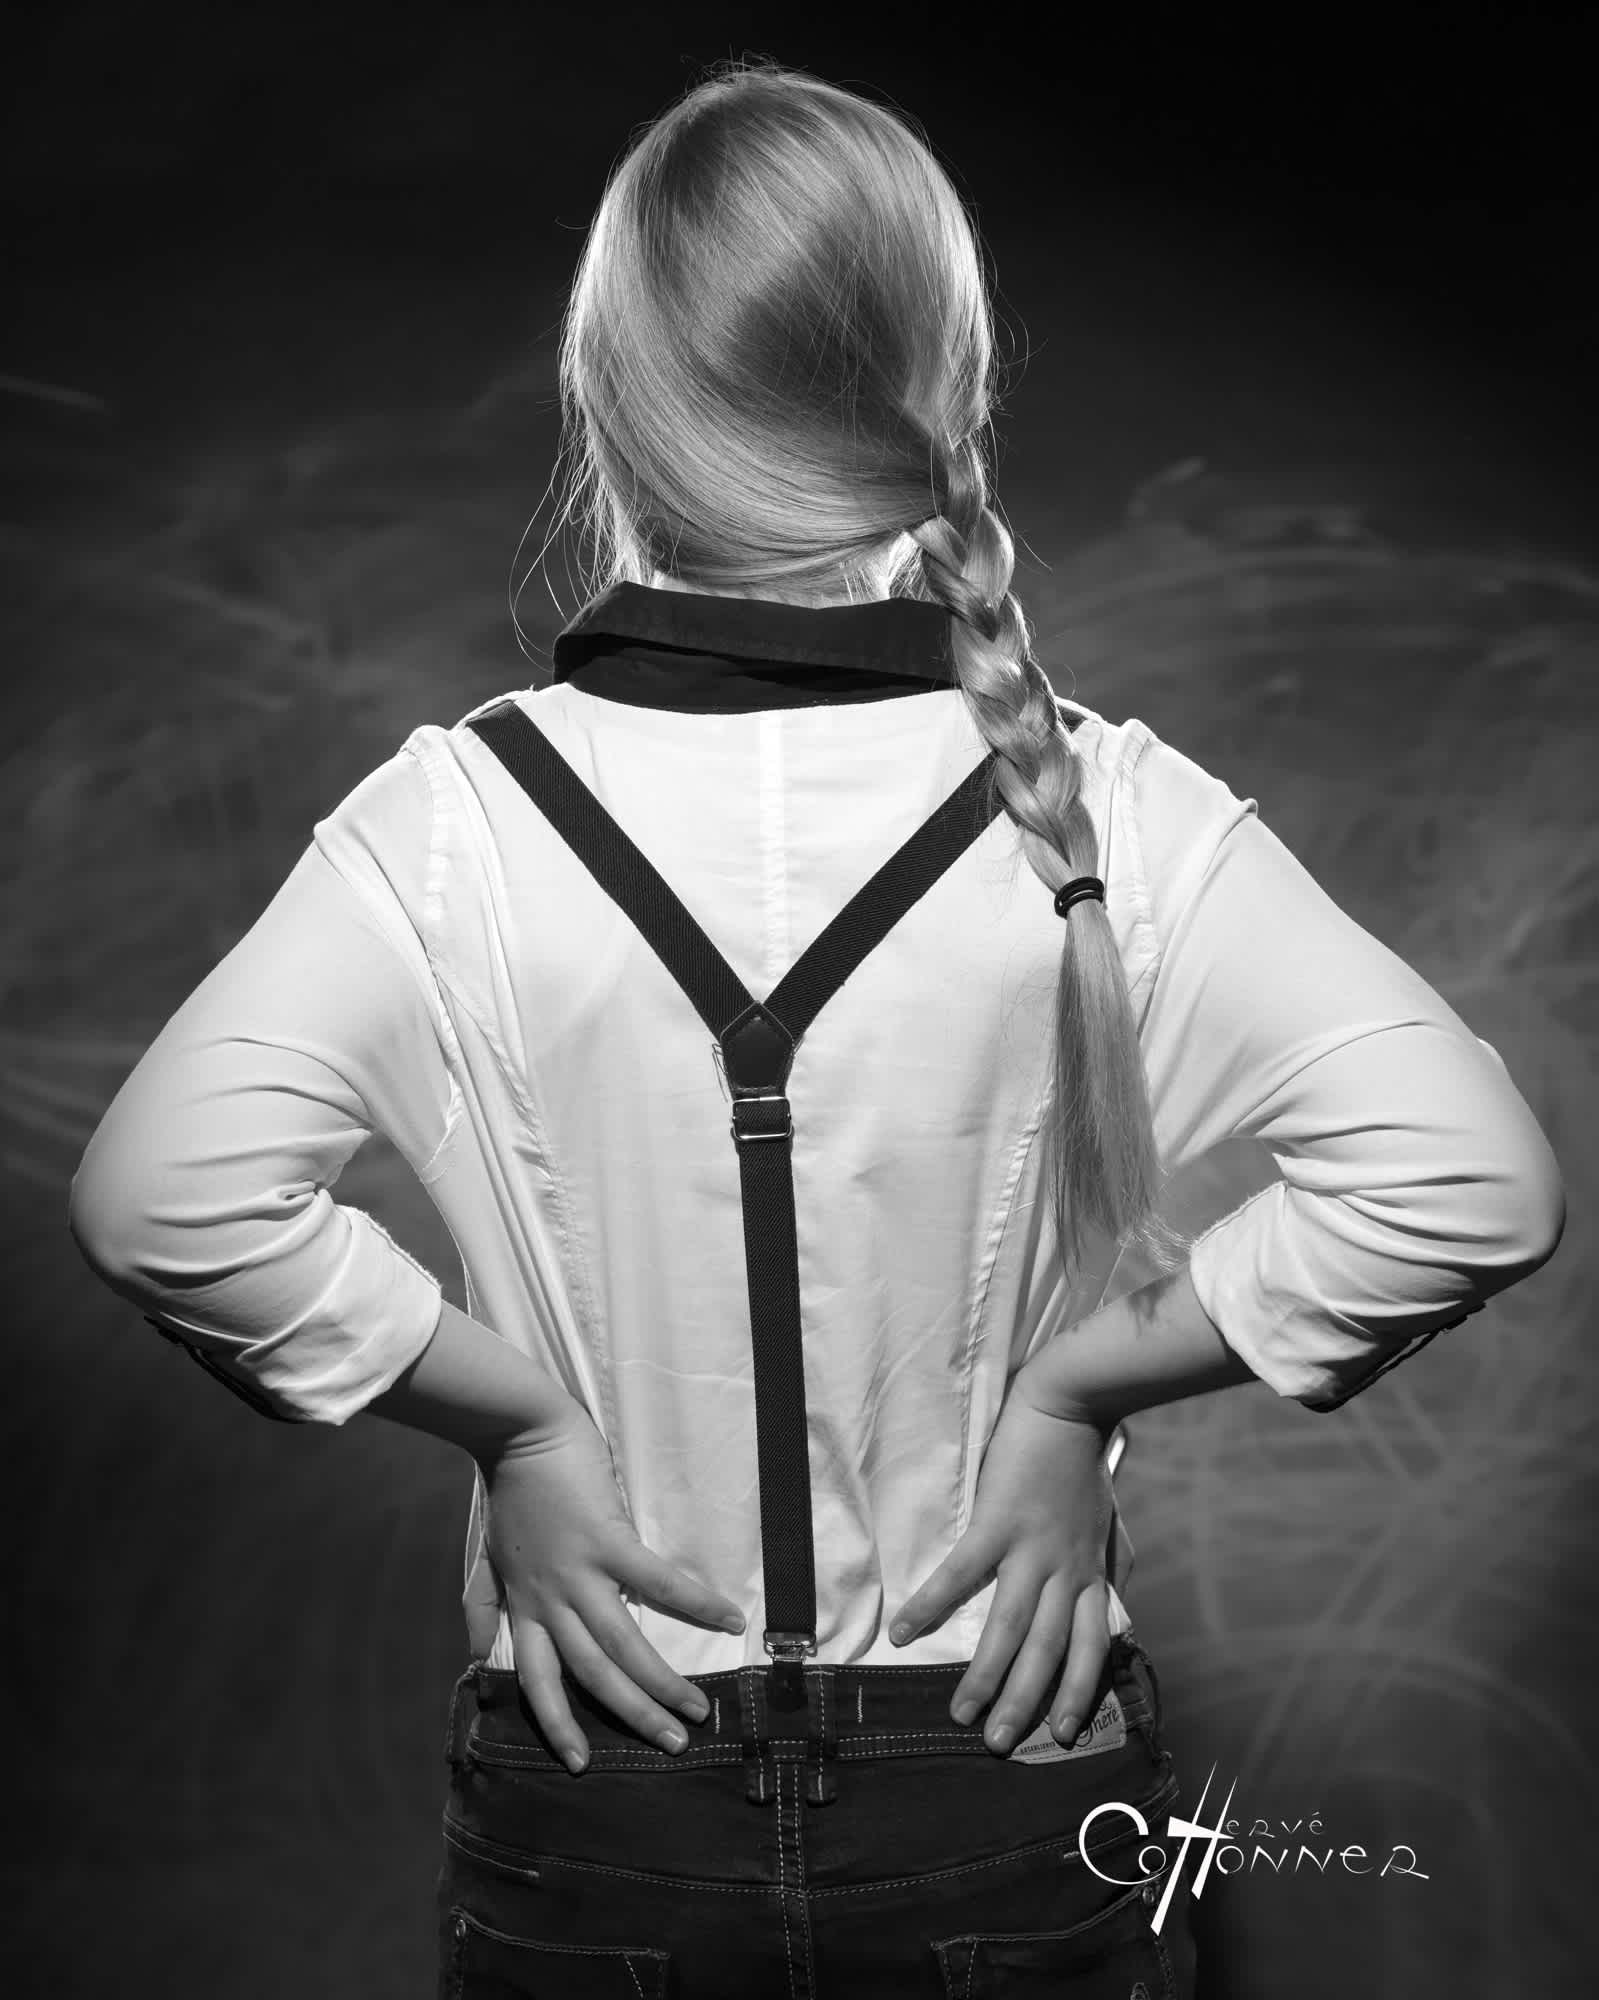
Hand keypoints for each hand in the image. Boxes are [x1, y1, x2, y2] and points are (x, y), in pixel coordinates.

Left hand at [465, 1394, 744, 1771]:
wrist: (515, 1432)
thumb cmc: (509, 1490)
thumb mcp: (486, 1558)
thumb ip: (482, 1606)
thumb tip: (473, 1653)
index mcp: (526, 1608)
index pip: (539, 1682)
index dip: (558, 1726)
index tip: (580, 1764)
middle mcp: (551, 1601)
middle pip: (592, 1676)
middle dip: (633, 1716)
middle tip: (674, 1746)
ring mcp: (580, 1573)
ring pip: (623, 1646)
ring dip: (662, 1684)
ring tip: (699, 1711)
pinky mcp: (608, 1539)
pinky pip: (657, 1583)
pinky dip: (695, 1603)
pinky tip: (730, 1620)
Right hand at [888, 1366, 1112, 1754]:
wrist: (1072, 1406)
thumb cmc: (1084, 1463)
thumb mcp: (1109, 1521)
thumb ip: (1113, 1561)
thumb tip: (1120, 1596)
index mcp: (1088, 1573)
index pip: (1089, 1648)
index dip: (1076, 1693)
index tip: (1061, 1735)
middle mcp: (1065, 1571)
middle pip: (1047, 1651)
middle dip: (1023, 1703)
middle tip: (996, 1744)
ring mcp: (1032, 1549)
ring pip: (1011, 1628)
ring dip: (986, 1676)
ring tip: (959, 1713)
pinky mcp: (998, 1522)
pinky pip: (962, 1574)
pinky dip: (932, 1604)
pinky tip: (904, 1632)